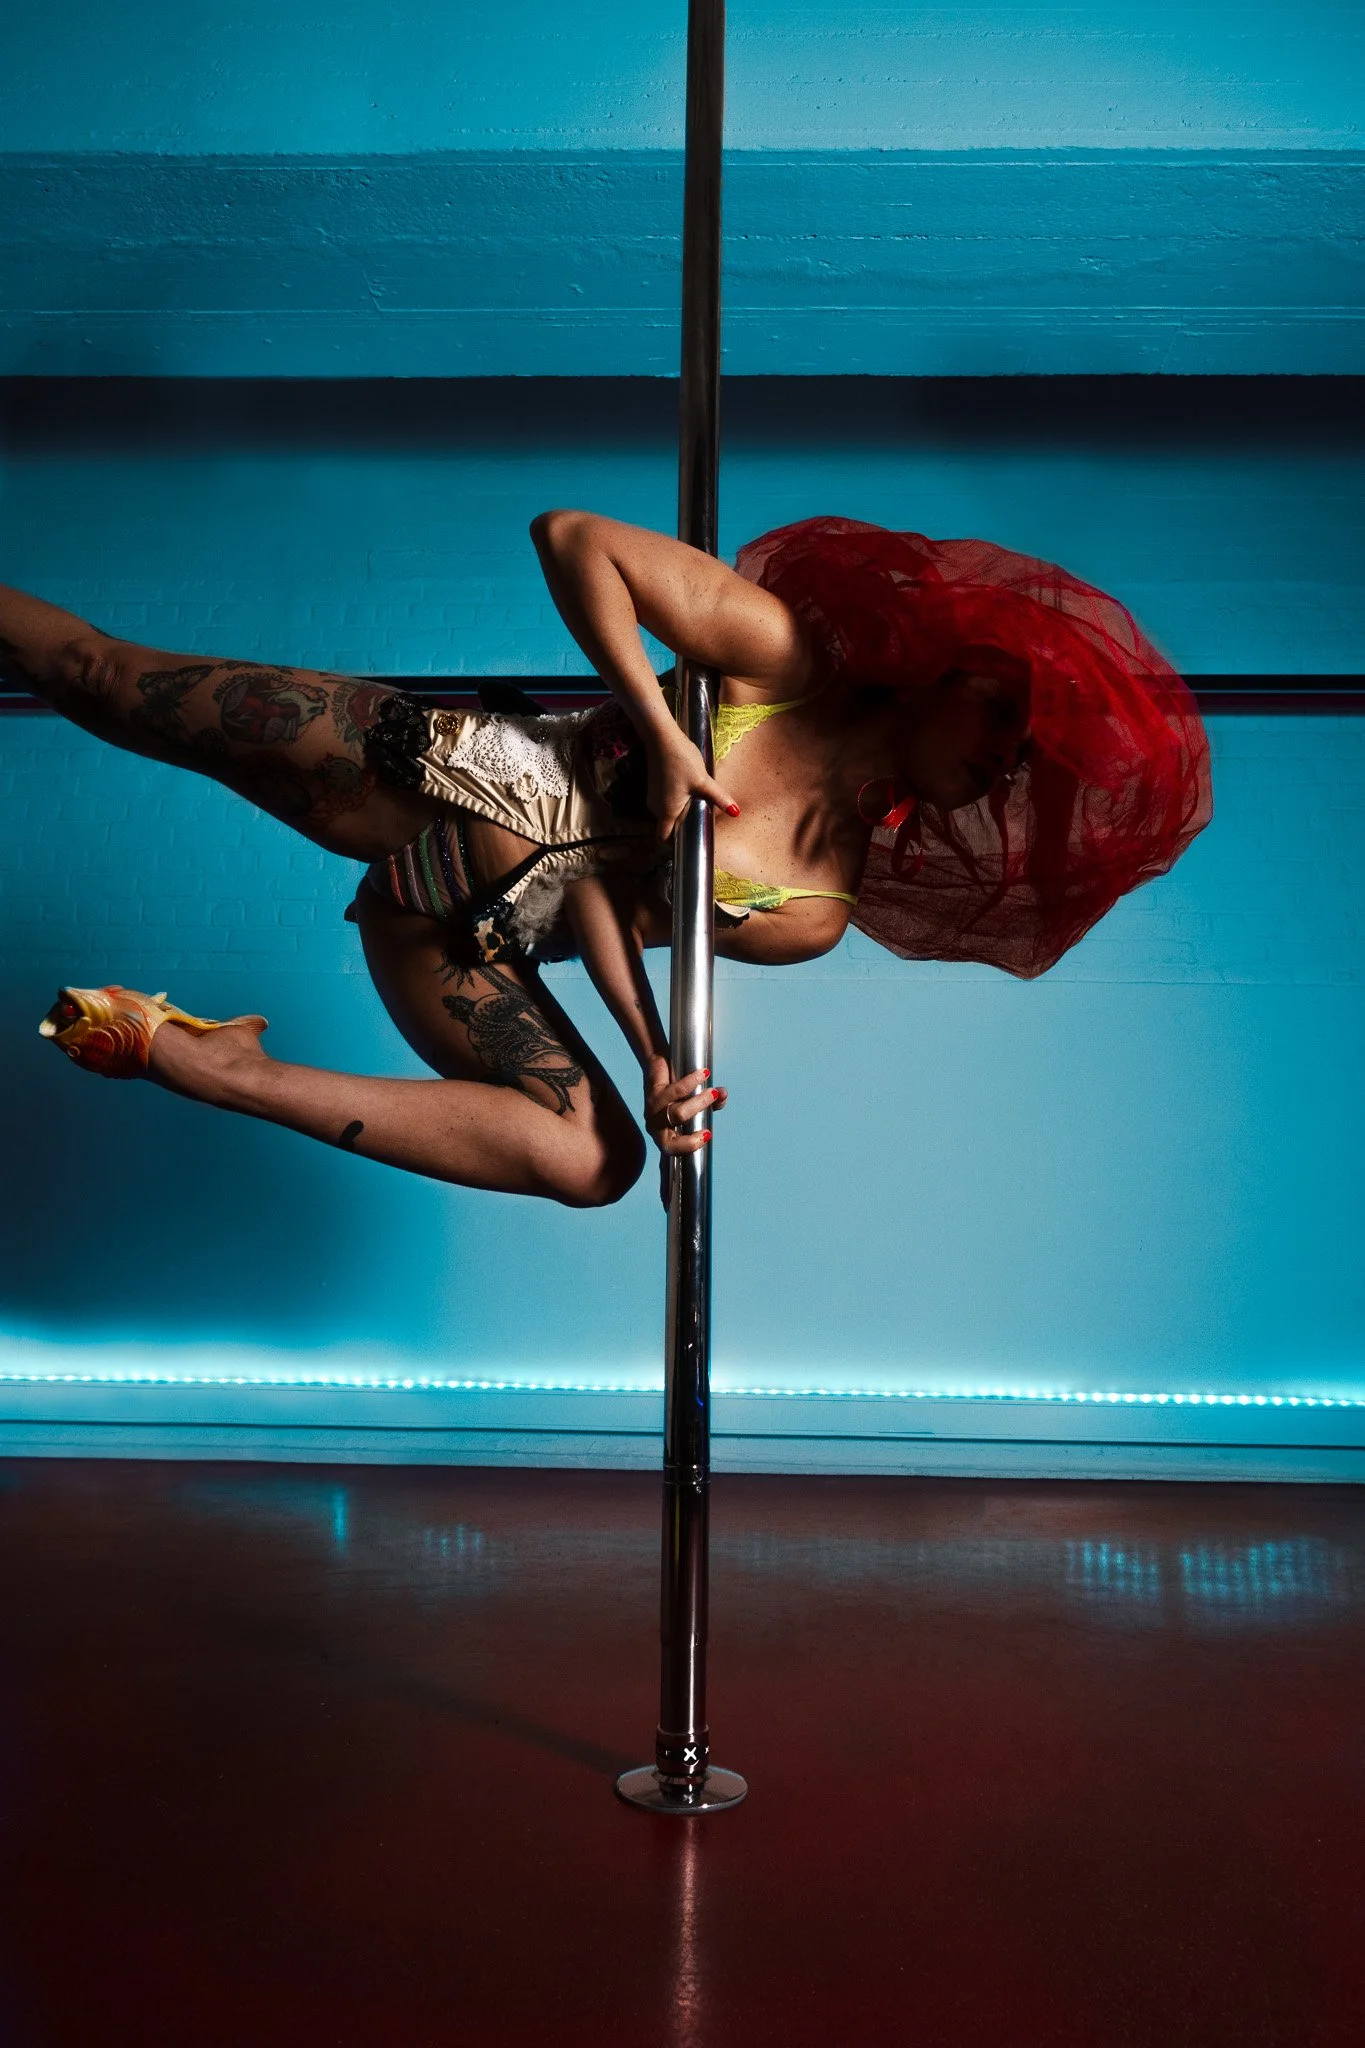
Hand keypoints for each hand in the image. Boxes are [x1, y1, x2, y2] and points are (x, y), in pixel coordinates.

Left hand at [644, 1054, 726, 1156]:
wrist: (658, 1065)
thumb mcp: (697, 1101)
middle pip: (670, 1141)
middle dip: (692, 1139)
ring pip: (678, 1114)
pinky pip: (676, 1091)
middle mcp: (655, 1127)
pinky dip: (693, 1083)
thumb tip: (723, 1096)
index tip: (707, 1135)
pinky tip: (704, 1074)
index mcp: (664, 1136)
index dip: (688, 1148)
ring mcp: (652, 1112)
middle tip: (709, 1131)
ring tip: (713, 1092)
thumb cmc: (678, 1091)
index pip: (671, 1150)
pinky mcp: (653, 1093)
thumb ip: (713, 1103)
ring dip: (700, 1104)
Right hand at [646, 728, 739, 843]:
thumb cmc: (681, 760)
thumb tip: (736, 812)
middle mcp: (656, 807)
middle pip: (667, 826)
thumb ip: (719, 798)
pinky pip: (664, 801)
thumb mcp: (703, 781)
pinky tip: (687, 790)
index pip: (663, 838)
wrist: (662, 737)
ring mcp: (652, 796)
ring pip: (666, 812)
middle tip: (699, 821)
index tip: (688, 843)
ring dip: (679, 812)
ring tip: (695, 804)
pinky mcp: (653, 786)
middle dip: (682, 826)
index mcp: (667, 811)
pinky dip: (674, 801)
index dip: (674, 845)